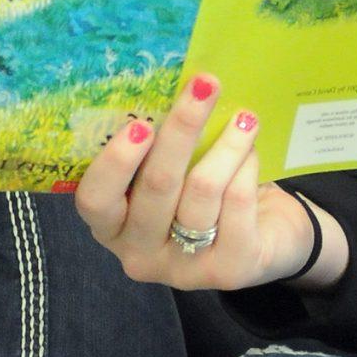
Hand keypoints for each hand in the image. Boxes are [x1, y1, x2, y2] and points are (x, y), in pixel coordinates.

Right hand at [73, 73, 324, 290]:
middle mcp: (139, 254)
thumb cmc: (199, 194)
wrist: (261, 240)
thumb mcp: (168, 173)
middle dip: (182, 127)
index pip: (95, 200)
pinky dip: (246, 168)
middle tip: (204, 85)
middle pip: (156, 186)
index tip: (141, 123)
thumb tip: (168, 86)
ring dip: (226, 145)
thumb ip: (155, 148)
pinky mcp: (229, 271)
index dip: (115, 163)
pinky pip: (236, 204)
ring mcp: (183, 269)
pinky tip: (251, 151)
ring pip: (201, 190)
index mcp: (111, 227)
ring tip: (244, 117)